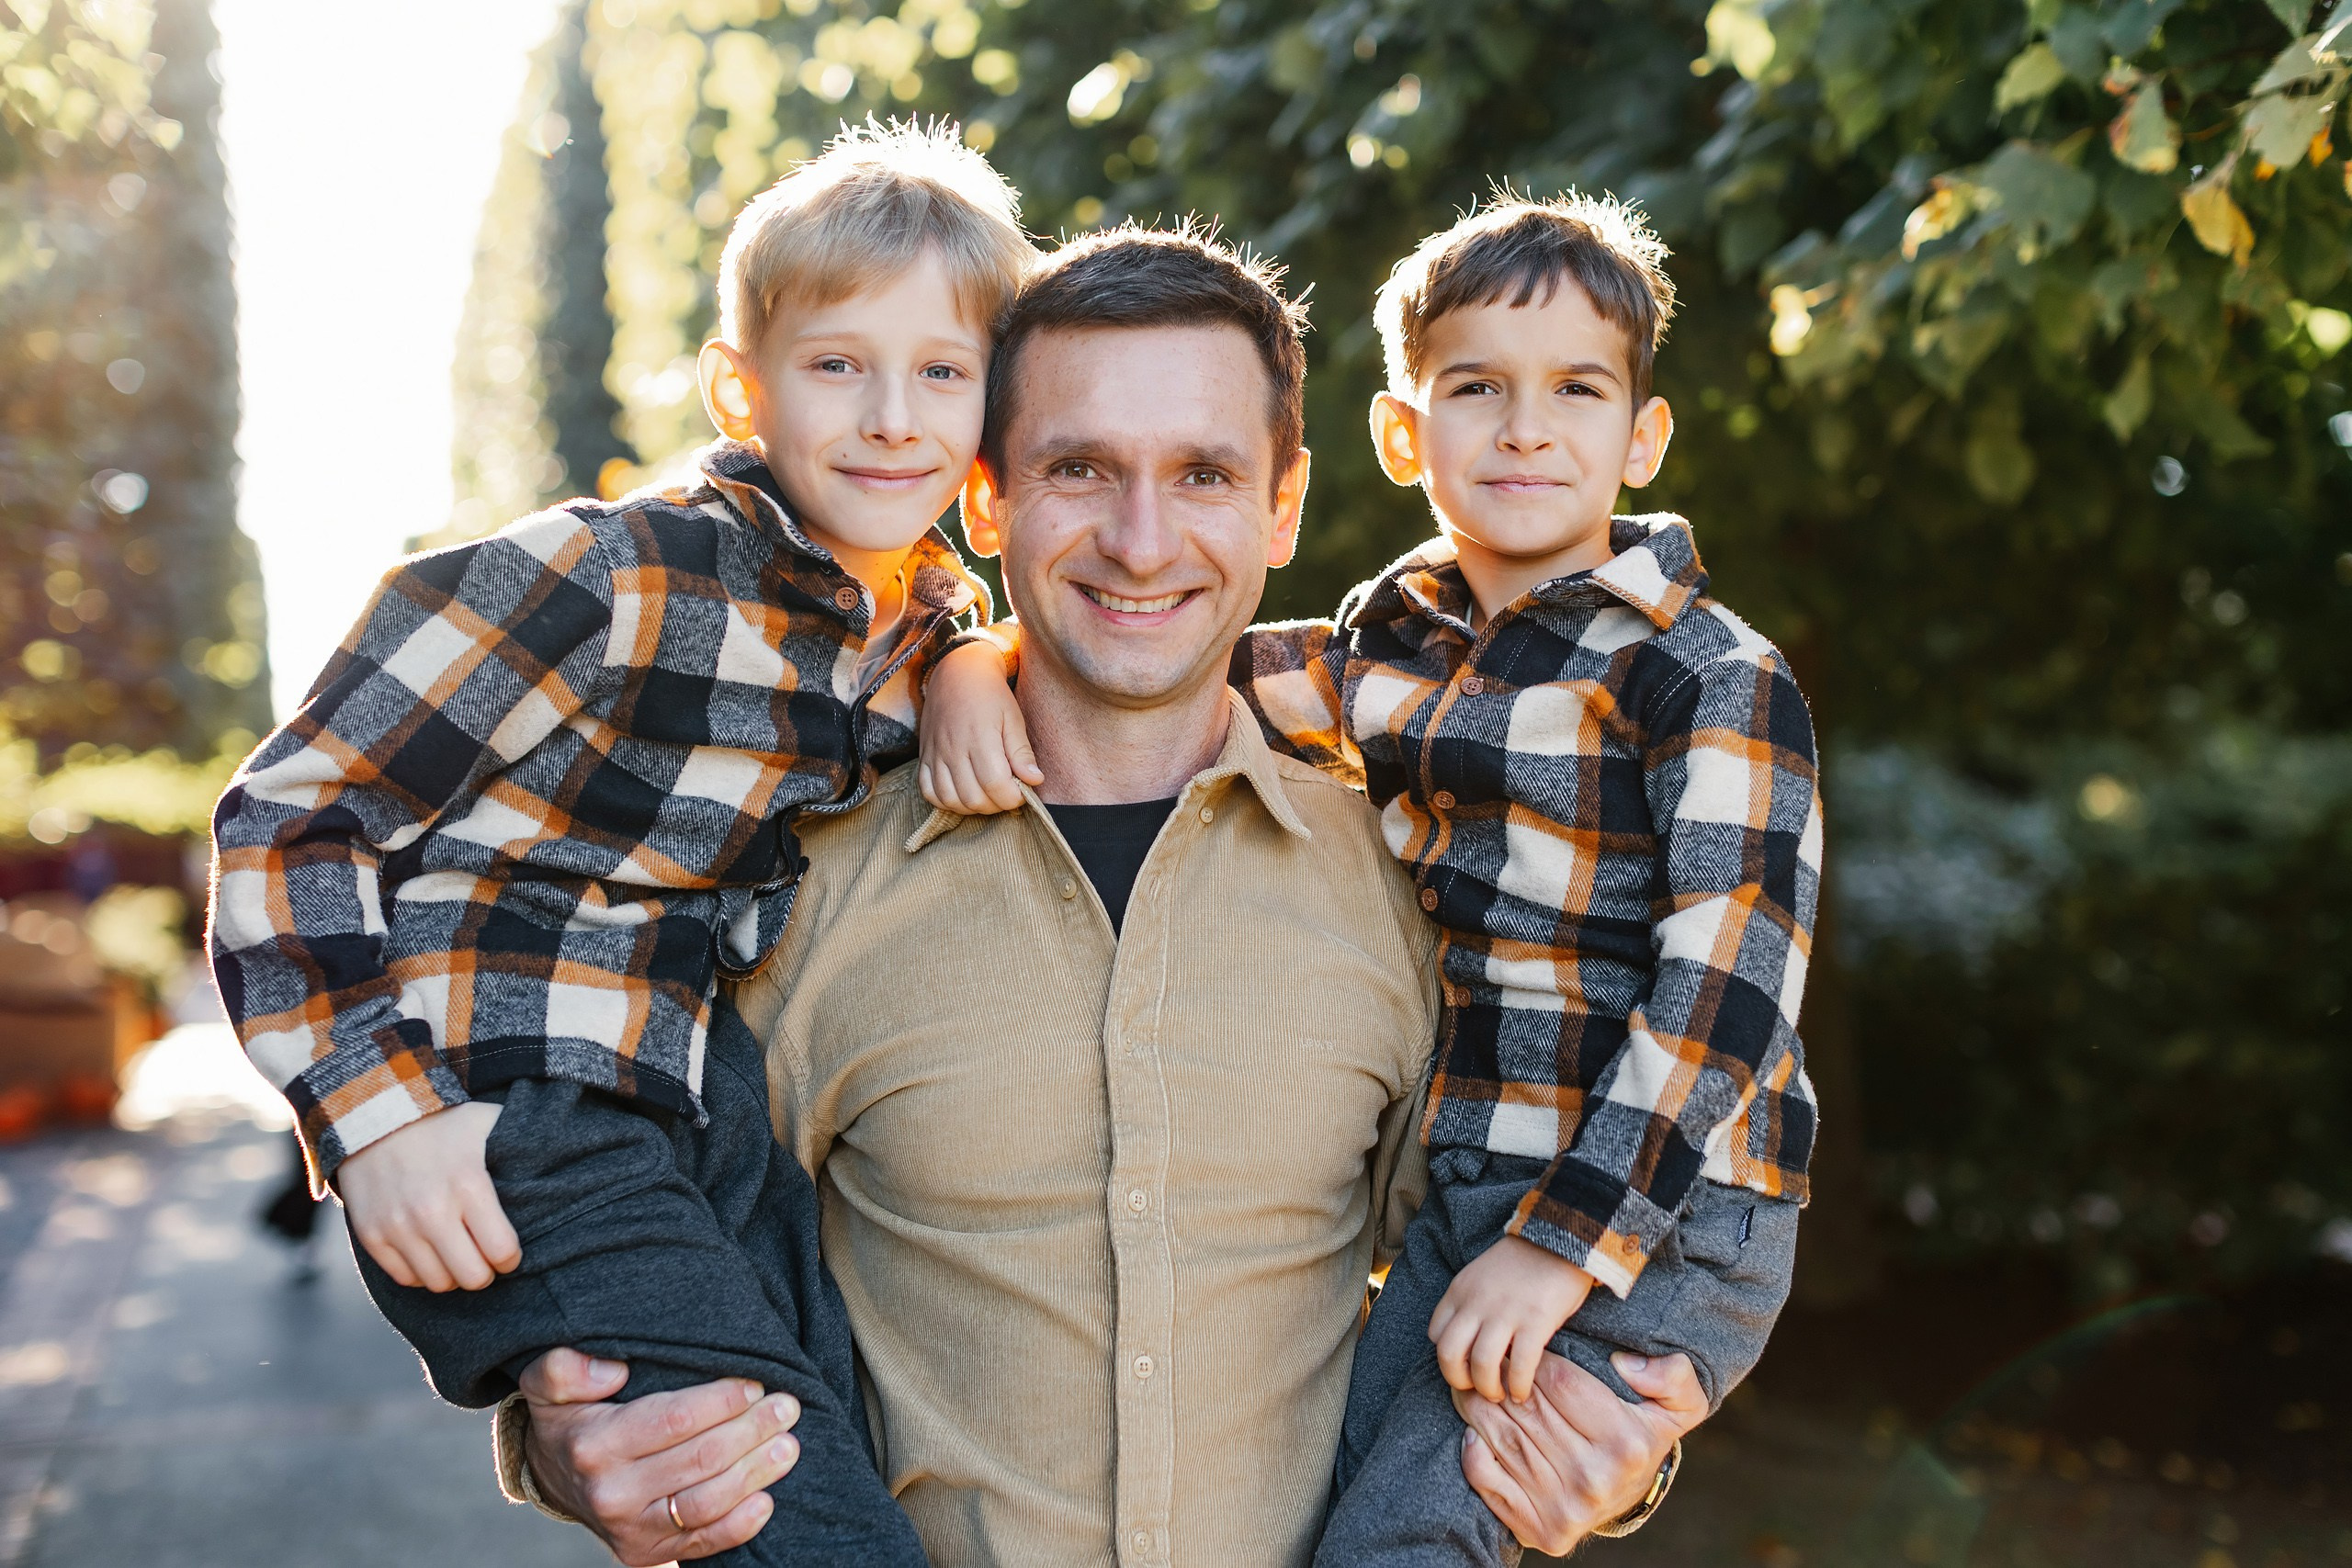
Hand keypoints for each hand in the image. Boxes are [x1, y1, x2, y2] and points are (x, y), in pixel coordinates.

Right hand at [338, 1101, 519, 1291]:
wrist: (375, 1114)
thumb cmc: (442, 1123)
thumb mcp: (487, 1123)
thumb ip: (524, 1144)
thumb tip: (570, 1153)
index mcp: (469, 1185)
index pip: (502, 1252)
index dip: (511, 1258)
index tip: (507, 1251)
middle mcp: (432, 1210)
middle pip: (472, 1277)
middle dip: (485, 1271)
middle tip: (484, 1257)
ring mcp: (398, 1226)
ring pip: (439, 1283)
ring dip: (453, 1274)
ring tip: (458, 1253)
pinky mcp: (371, 1235)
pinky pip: (405, 1278)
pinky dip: (421, 1272)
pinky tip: (431, 1251)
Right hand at [518, 1348, 804, 1564]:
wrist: (555, 1477)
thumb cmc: (570, 1419)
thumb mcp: (551, 1384)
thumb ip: (566, 1368)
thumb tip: (614, 1370)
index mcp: (593, 1446)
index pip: (673, 1420)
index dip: (721, 1401)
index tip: (754, 1383)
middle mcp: (611, 1494)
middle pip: (699, 1460)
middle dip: (751, 1430)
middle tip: (786, 1407)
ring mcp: (630, 1530)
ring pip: (707, 1503)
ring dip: (755, 1473)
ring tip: (788, 1445)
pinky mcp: (646, 1554)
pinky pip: (703, 1544)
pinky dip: (740, 1525)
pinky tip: (767, 1499)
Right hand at [918, 639, 1039, 814]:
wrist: (958, 673)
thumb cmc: (991, 695)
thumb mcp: (1013, 719)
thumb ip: (1022, 752)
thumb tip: (1035, 780)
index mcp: (979, 738)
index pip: (995, 784)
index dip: (1013, 797)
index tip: (1022, 791)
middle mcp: (953, 749)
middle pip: (973, 798)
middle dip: (996, 805)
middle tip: (1008, 793)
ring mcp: (935, 754)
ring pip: (950, 799)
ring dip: (973, 807)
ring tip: (988, 794)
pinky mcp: (924, 756)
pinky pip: (928, 792)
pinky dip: (946, 801)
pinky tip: (963, 794)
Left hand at [1430, 1234, 1593, 1403]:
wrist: (1561, 1240)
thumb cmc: (1524, 1263)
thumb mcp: (1482, 1276)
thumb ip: (1470, 1303)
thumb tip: (1466, 1339)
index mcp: (1460, 1290)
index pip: (1435, 1333)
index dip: (1447, 1357)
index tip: (1463, 1366)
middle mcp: (1477, 1302)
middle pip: (1448, 1354)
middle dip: (1459, 1380)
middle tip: (1476, 1389)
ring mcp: (1505, 1312)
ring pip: (1481, 1365)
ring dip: (1488, 1388)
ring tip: (1500, 1394)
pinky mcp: (1535, 1321)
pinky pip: (1520, 1366)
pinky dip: (1518, 1387)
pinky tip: (1522, 1392)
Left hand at [1455, 1350, 1705, 1555]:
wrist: (1628, 1498)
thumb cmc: (1643, 1436)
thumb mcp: (1678, 1404)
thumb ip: (1672, 1375)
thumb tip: (1626, 1365)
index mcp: (1626, 1443)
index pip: (1561, 1381)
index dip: (1534, 1359)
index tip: (1520, 1348)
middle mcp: (1595, 1478)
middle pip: (1527, 1409)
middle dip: (1500, 1379)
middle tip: (1487, 1361)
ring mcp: (1565, 1508)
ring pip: (1503, 1439)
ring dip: (1477, 1408)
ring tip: (1471, 1387)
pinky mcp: (1540, 1529)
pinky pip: (1489, 1482)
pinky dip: (1473, 1453)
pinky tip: (1473, 1431)